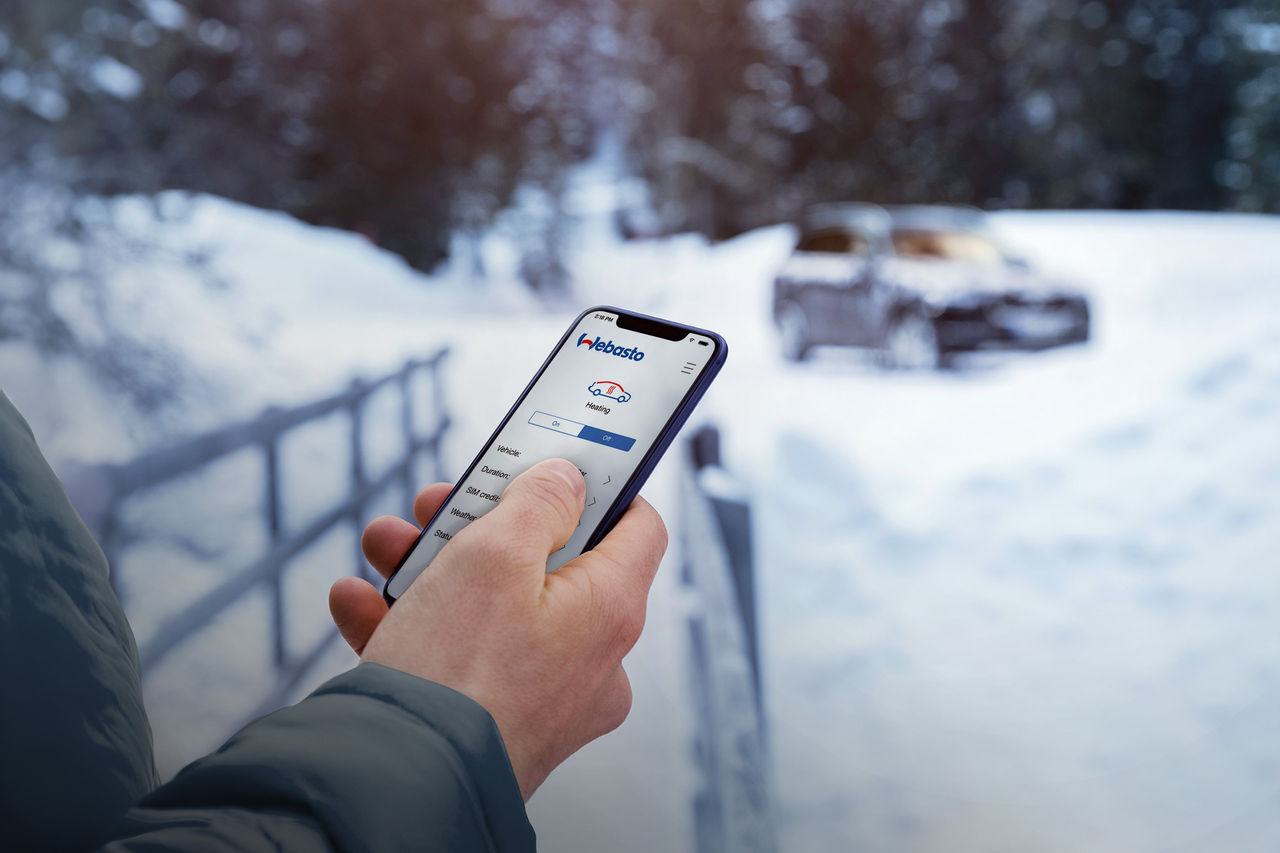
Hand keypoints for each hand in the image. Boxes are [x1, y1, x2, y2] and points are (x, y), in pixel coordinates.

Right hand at [328, 459, 667, 799]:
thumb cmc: (456, 672)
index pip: (639, 528)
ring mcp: (545, 696)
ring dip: (433, 570)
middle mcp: (590, 658)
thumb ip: (537, 501)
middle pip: (550, 563)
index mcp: (609, 610)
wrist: (402, 785)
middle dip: (480, 526)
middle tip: (437, 506)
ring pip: (496, 608)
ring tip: (383, 549)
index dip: (602, 487)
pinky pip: (464, 658)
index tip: (555, 466)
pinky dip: (416, 626)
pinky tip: (360, 603)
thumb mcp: (494, 555)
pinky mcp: (497, 722)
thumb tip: (567, 479)